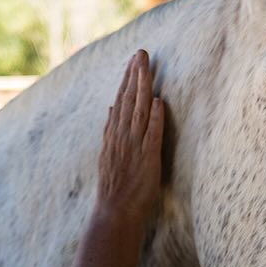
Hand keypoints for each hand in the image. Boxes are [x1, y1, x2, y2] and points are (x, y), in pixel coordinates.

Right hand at [97, 50, 163, 225]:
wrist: (114, 213)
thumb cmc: (114, 189)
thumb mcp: (106, 156)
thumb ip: (110, 133)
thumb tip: (111, 111)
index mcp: (114, 136)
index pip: (121, 102)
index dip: (127, 80)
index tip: (133, 62)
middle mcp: (122, 138)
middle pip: (129, 100)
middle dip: (135, 75)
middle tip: (142, 53)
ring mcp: (134, 147)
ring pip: (139, 112)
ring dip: (144, 88)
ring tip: (148, 67)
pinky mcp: (147, 159)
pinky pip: (151, 135)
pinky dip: (154, 118)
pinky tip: (159, 102)